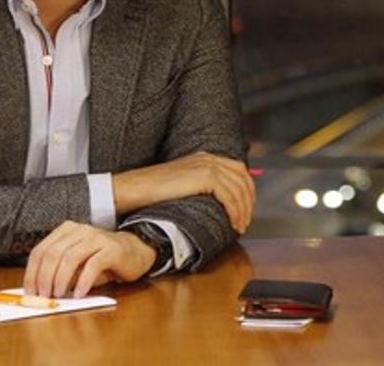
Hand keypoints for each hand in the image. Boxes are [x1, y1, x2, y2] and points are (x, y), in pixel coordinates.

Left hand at [23, 221, 155, 298]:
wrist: (134, 252)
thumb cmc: (102, 260)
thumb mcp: (77, 264)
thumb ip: (59, 271)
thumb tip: (39, 290)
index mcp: (66, 231)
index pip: (40, 251)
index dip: (32, 273)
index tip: (30, 292)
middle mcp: (80, 230)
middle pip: (53, 254)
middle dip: (44, 278)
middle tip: (44, 296)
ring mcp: (97, 237)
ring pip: (70, 258)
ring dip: (61, 280)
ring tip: (59, 295)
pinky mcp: (112, 249)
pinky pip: (93, 265)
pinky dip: (83, 281)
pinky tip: (79, 293)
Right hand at [113, 151, 254, 232]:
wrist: (135, 189)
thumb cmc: (152, 192)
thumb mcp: (181, 184)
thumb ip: (199, 186)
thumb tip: (217, 202)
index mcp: (204, 157)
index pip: (237, 170)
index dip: (246, 190)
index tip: (246, 208)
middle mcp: (208, 158)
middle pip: (242, 178)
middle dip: (248, 201)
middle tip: (245, 221)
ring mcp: (207, 165)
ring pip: (238, 189)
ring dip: (243, 210)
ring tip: (240, 227)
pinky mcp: (205, 177)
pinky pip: (229, 196)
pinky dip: (235, 211)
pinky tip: (234, 223)